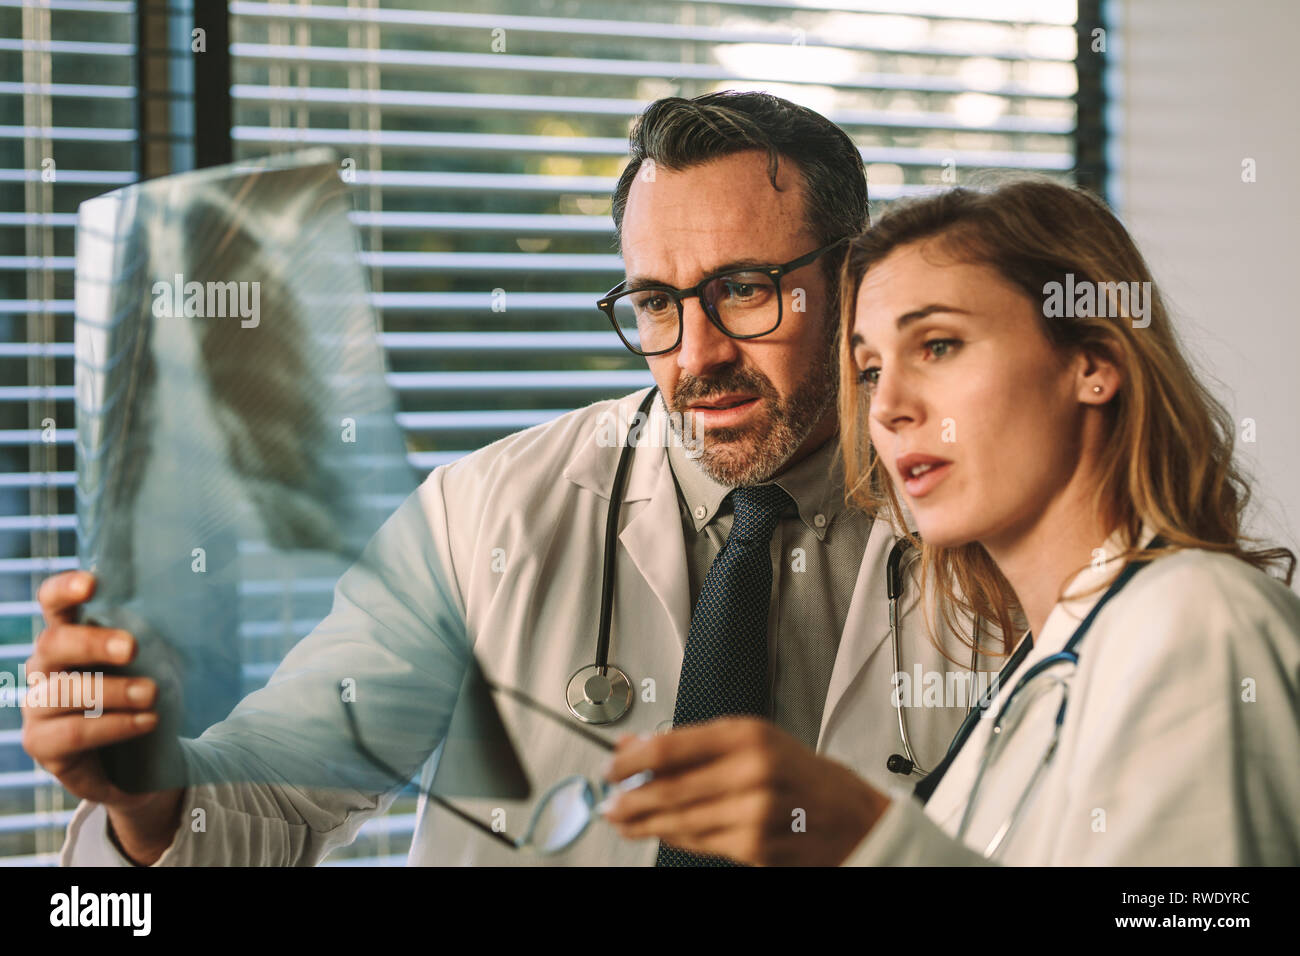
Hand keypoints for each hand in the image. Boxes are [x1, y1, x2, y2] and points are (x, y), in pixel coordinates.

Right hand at [21, 571, 181, 862]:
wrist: (140, 758)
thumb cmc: (143, 693)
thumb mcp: (154, 660)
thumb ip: (155, 634)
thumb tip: (192, 604)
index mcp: (68, 635)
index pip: (54, 604)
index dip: (65, 590)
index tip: (92, 583)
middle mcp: (44, 667)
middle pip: (53, 644)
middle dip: (92, 643)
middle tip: (133, 647)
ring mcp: (37, 706)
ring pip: (62, 692)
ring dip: (112, 691)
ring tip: (152, 693)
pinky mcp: (43, 745)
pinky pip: (72, 734)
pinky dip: (114, 726)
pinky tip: (148, 721)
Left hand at [602, 717, 889, 865]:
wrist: (853, 818)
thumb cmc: (800, 775)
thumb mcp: (752, 740)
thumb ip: (692, 744)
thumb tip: (635, 745)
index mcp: (747, 735)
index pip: (670, 746)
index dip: (631, 760)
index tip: (611, 767)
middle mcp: (751, 771)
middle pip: (668, 789)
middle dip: (629, 798)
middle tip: (608, 803)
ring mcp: (754, 814)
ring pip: (679, 821)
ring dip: (642, 823)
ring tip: (622, 820)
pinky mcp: (755, 848)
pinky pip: (700, 843)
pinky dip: (674, 839)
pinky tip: (659, 833)